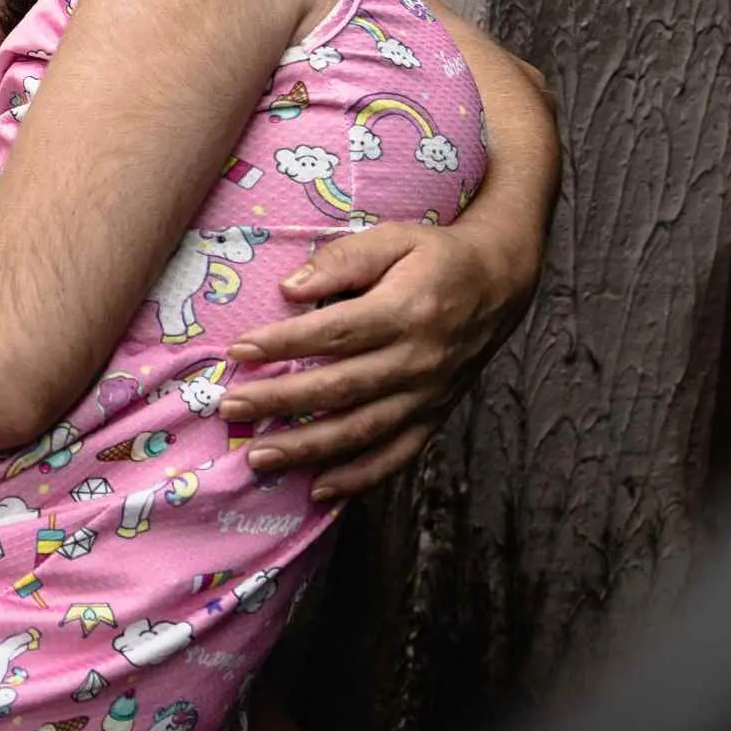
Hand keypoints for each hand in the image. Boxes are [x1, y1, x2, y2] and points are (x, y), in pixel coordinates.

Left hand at [221, 221, 536, 500]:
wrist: (500, 282)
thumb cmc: (435, 257)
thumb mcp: (394, 239)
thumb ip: (343, 261)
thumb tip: (290, 289)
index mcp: (407, 311)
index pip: (335, 333)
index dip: (285, 344)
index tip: (239, 352)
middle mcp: (418, 359)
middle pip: (340, 387)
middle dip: (280, 401)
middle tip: (231, 408)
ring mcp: (427, 394)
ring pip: (362, 430)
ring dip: (308, 449)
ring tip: (258, 457)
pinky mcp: (434, 416)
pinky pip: (396, 455)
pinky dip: (358, 478)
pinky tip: (318, 491)